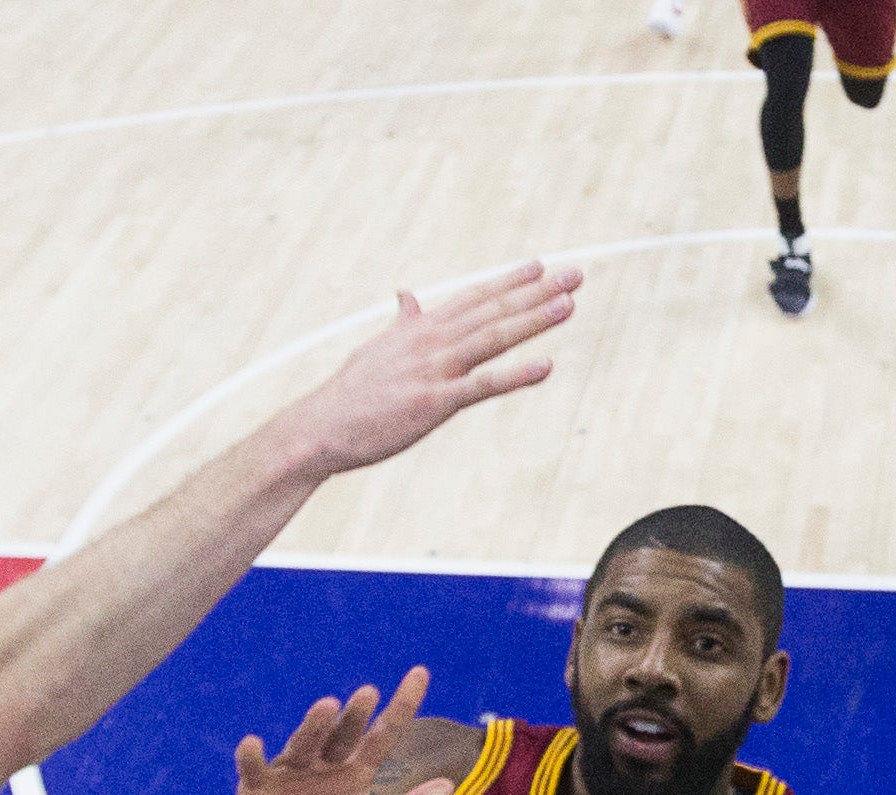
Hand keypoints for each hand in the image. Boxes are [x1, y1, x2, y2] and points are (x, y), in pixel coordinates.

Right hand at [216, 668, 456, 794]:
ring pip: (303, 743)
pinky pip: (252, 769)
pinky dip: (251, 757)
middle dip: (355, 715)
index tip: (420, 672)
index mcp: (355, 775)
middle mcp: (324, 766)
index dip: (402, 706)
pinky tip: (252, 744)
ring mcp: (290, 773)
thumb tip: (449, 786)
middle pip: (343, 734)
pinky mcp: (255, 787)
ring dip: (314, 725)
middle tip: (368, 694)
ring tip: (327, 706)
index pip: (384, 735)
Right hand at [273, 264, 582, 476]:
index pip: (473, 297)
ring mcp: (434, 370)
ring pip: (492, 338)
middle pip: (492, 311)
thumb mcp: (376, 348)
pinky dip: (515, 375)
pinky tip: (544, 366)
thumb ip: (401, 323)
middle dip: (536, 292)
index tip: (539, 266)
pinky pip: (482, 386)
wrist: (321, 427)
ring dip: (533, 321)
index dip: (508, 281)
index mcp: (419, 328)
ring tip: (567, 305)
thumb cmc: (349, 394)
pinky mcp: (434, 403)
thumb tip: (406, 296)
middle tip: (574, 276)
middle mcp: (431, 341)